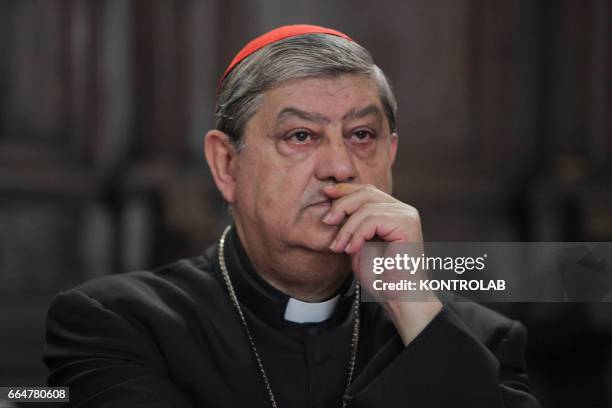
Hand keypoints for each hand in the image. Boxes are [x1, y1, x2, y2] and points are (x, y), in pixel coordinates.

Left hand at [322, 183, 441, 345]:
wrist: (398, 297)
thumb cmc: (380, 276)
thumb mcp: (358, 244)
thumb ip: (351, 225)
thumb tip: (331, 205)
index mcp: (394, 212)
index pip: (367, 191)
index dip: (345, 189)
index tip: (325, 192)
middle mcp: (403, 210)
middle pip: (366, 193)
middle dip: (342, 204)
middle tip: (326, 221)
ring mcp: (407, 216)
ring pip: (366, 208)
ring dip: (347, 228)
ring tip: (339, 246)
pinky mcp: (406, 225)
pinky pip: (372, 220)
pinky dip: (357, 235)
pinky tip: (351, 250)